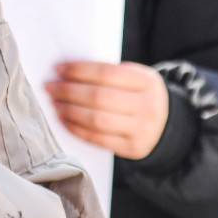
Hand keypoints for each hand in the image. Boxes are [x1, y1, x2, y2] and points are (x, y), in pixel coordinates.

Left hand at [46, 61, 169, 159]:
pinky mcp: (132, 148)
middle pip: (98, 97)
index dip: (79, 70)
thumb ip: (110, 74)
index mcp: (146, 81)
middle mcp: (147, 106)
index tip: (58, 69)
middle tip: (50, 87)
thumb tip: (67, 72)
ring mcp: (141, 130)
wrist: (167, 125)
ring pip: (96, 120)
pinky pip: (98, 139)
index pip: (106, 73)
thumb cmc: (140, 95)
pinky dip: (77, 129)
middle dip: (69, 91)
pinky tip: (64, 120)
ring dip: (69, 111)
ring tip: (55, 104)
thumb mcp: (135, 78)